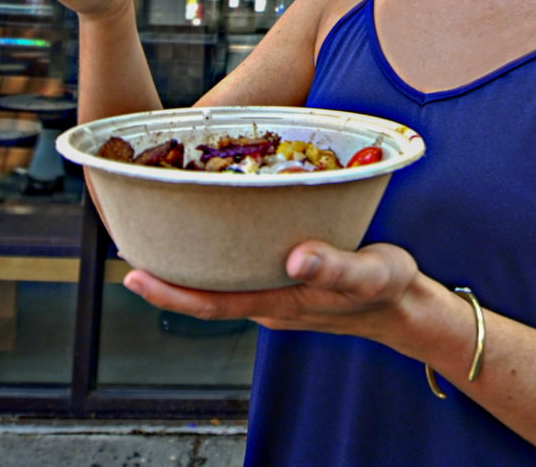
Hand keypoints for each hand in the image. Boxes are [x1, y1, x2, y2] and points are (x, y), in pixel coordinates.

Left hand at [122, 241, 422, 339]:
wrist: (407, 306)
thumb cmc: (389, 289)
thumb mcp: (368, 274)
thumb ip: (334, 267)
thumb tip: (295, 258)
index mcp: (280, 303)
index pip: (211, 303)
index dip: (170, 291)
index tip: (133, 275)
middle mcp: (270, 301)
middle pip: (206, 294)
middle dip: (166, 275)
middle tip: (128, 246)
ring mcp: (277, 293)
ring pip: (223, 281)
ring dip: (191, 264)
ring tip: (160, 233)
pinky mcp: (289, 279)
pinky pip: (244, 269)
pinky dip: (222, 253)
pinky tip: (217, 229)